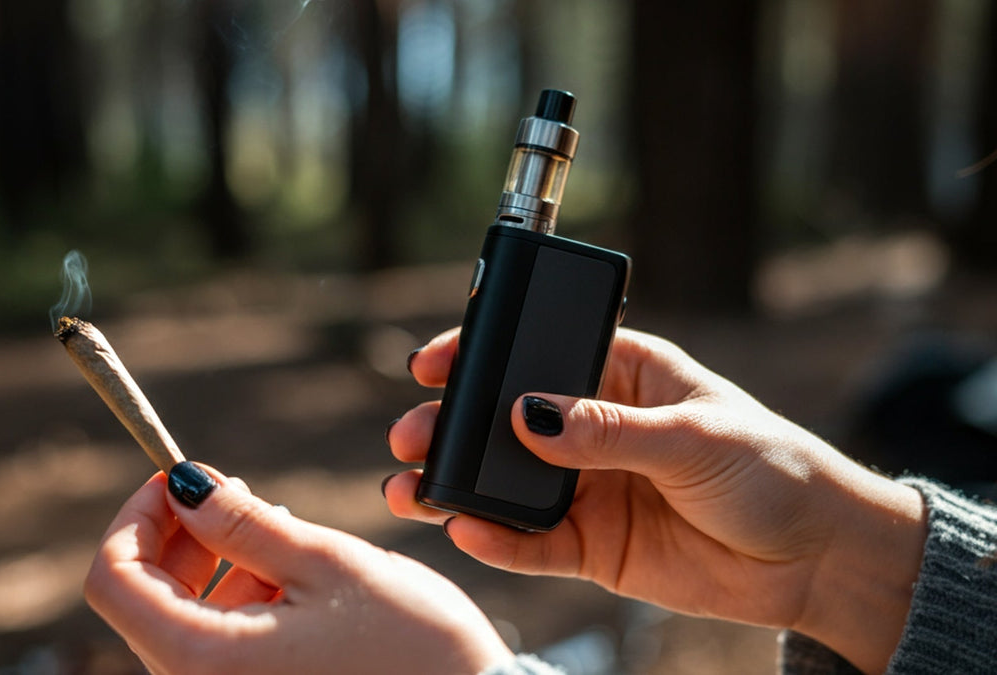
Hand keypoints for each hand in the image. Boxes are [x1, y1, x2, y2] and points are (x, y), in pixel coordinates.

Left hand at [85, 463, 512, 674]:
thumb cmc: (410, 649)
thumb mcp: (327, 564)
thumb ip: (244, 524)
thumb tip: (185, 486)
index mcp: (204, 660)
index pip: (113, 580)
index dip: (135, 516)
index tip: (177, 480)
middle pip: (143, 599)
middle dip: (180, 535)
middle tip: (235, 495)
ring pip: (181, 620)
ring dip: (215, 565)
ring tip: (280, 534)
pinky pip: (217, 647)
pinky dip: (238, 601)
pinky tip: (290, 580)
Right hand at [385, 327, 926, 673]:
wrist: (815, 556)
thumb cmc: (772, 467)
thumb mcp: (693, 434)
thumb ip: (608, 430)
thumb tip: (528, 417)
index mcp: (620, 372)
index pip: (536, 353)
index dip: (481, 354)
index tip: (432, 363)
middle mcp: (593, 425)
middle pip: (505, 420)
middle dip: (453, 425)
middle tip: (412, 436)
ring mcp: (587, 486)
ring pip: (506, 482)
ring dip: (457, 484)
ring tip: (413, 490)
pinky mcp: (592, 544)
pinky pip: (532, 542)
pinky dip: (497, 539)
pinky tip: (467, 531)